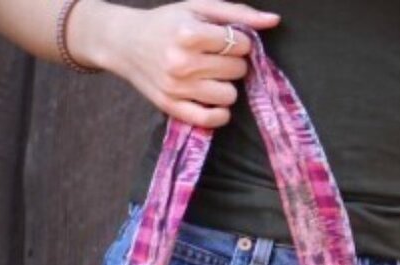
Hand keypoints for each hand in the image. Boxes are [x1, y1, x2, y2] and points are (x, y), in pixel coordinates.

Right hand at [71, 0, 280, 126]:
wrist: (126, 44)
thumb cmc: (165, 22)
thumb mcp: (199, 7)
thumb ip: (237, 14)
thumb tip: (273, 22)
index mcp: (190, 34)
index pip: (240, 44)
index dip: (240, 41)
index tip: (226, 40)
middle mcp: (182, 63)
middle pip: (236, 70)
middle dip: (233, 63)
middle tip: (217, 58)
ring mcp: (176, 88)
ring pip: (228, 95)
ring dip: (227, 86)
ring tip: (213, 77)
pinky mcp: (170, 107)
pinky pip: (208, 119)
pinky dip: (220, 114)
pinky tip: (217, 104)